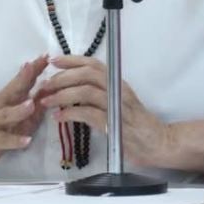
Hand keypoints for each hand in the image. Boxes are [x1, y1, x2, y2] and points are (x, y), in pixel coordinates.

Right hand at [0, 54, 48, 166]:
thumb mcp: (15, 110)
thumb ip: (35, 100)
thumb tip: (53, 86)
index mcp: (7, 97)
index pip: (22, 80)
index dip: (33, 69)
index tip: (46, 56)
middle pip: (12, 90)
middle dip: (25, 78)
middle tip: (37, 66)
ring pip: (5, 115)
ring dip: (18, 110)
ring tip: (31, 104)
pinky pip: (4, 140)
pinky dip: (15, 140)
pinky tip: (27, 140)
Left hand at [37, 55, 171, 167]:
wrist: (158, 143)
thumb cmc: (136, 124)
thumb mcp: (119, 102)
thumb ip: (100, 93)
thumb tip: (71, 87)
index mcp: (117, 82)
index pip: (93, 64)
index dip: (71, 60)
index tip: (53, 61)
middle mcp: (118, 90)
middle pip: (87, 75)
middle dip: (62, 77)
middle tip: (44, 85)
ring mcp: (117, 107)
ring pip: (86, 92)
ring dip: (62, 95)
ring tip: (46, 101)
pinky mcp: (115, 125)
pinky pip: (89, 115)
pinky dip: (71, 114)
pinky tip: (59, 117)